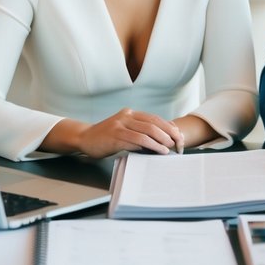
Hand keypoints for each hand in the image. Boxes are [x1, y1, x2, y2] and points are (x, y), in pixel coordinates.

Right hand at [43, 109, 184, 158]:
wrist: (85, 138)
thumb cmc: (107, 137)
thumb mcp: (125, 130)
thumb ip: (140, 132)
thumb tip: (163, 139)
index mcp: (131, 113)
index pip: (155, 118)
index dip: (169, 127)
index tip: (179, 137)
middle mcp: (126, 116)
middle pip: (154, 123)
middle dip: (169, 134)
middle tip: (179, 143)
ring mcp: (120, 125)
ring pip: (147, 131)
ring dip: (162, 140)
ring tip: (171, 148)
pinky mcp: (115, 136)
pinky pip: (137, 140)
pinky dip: (150, 145)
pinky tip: (158, 151)